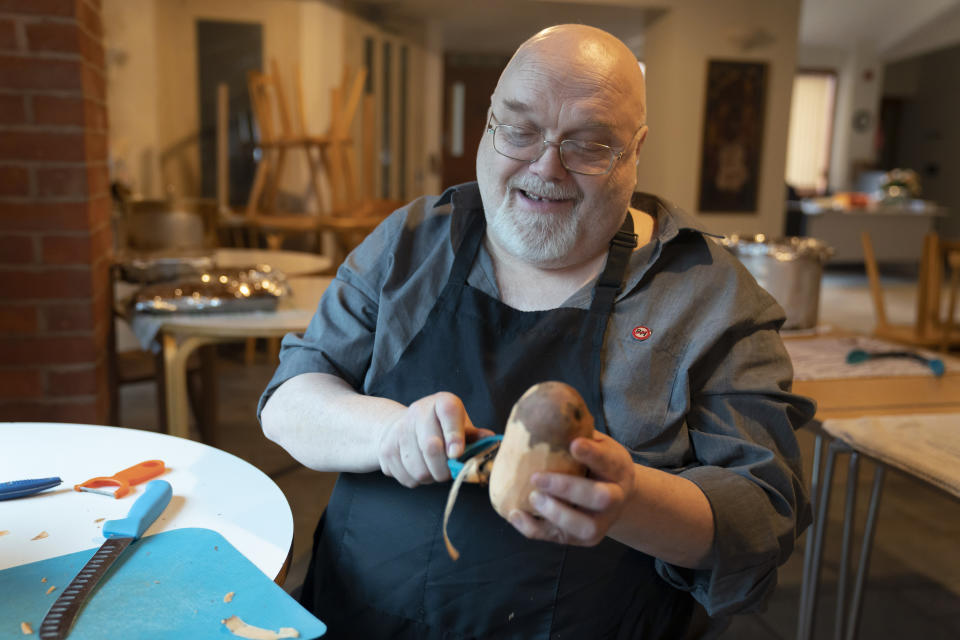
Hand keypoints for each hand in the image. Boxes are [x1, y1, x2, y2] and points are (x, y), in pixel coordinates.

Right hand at [378, 392, 494, 487]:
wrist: (403, 425)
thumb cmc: (442, 428)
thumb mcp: (461, 426)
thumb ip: (475, 436)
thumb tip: (492, 443)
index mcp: (443, 403)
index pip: (449, 415)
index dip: (454, 437)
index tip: (457, 454)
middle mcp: (419, 411)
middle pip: (431, 448)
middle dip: (444, 469)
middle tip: (449, 473)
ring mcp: (399, 430)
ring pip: (418, 468)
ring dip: (430, 477)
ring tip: (434, 470)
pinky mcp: (386, 449)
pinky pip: (405, 477)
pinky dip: (416, 480)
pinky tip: (419, 468)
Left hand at [507, 431, 636, 545]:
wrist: (615, 497)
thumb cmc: (597, 463)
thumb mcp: (597, 444)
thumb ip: (578, 432)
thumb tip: (545, 408)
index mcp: (619, 470)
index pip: (608, 461)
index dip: (591, 454)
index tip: (574, 444)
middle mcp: (614, 500)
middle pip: (599, 498)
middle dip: (567, 488)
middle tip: (537, 477)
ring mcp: (599, 524)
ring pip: (583, 527)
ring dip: (555, 513)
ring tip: (532, 497)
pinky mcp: (580, 540)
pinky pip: (556, 539)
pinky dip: (533, 529)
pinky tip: (515, 514)